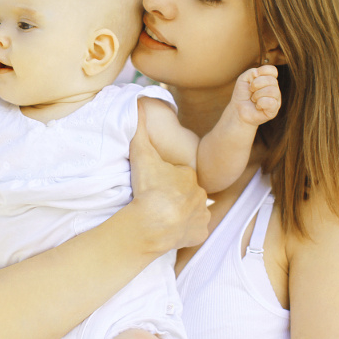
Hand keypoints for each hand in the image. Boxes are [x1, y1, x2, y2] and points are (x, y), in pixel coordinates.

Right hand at [130, 105, 209, 250]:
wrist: (154, 222)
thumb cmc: (149, 188)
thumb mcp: (142, 155)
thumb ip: (140, 132)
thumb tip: (137, 104)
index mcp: (188, 175)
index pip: (179, 174)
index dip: (166, 179)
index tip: (154, 185)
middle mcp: (199, 193)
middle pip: (187, 193)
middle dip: (175, 196)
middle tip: (157, 201)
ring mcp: (201, 215)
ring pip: (193, 212)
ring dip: (181, 214)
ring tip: (164, 217)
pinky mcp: (199, 234)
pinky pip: (194, 232)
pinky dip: (185, 232)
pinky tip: (171, 231)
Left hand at [231, 65, 280, 125]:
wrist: (237, 110)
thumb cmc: (242, 94)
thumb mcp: (243, 79)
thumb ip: (251, 72)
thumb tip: (258, 73)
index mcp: (269, 79)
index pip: (272, 70)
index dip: (262, 71)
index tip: (253, 77)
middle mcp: (274, 88)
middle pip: (271, 80)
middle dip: (256, 85)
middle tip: (251, 91)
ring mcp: (276, 99)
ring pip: (271, 90)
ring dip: (257, 95)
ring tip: (253, 99)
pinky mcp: (274, 110)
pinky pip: (271, 102)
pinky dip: (260, 103)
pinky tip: (258, 106)